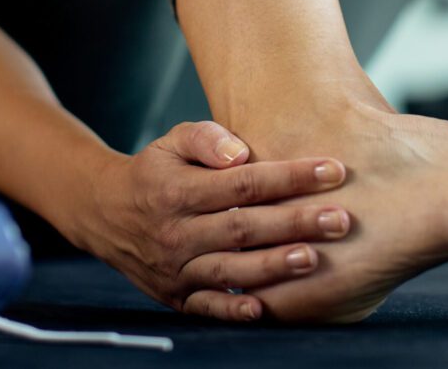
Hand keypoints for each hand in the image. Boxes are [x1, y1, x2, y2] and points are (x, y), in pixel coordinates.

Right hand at [73, 121, 351, 320]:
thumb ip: (206, 138)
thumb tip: (239, 153)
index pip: (243, 183)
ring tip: (314, 258)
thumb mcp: (172, 141)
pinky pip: (206, 306)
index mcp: (178, 191)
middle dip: (295, 222)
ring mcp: (176, 268)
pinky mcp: (176, 295)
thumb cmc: (155, 171)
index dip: (289, 176)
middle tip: (341, 219)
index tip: (333, 170)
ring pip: (231, 268)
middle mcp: (177, 232)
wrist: (106, 214)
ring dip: (274, 266)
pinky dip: (233, 309)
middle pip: (244, 227)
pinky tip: (264, 308)